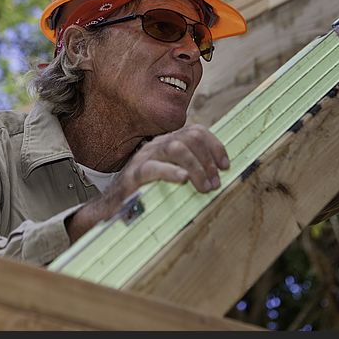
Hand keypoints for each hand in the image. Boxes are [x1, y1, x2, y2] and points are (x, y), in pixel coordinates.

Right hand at [65, 125, 229, 241]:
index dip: (215, 146)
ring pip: (176, 148)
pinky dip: (170, 172)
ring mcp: (145, 157)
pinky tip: (183, 180)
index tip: (226, 166)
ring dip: (196, 167)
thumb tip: (219, 176)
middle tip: (215, 184)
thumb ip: (191, 171)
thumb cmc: (146, 192)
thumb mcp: (172, 177)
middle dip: (208, 160)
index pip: (196, 131)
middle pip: (190, 137)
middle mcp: (157, 145)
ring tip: (205, 188)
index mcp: (167, 142)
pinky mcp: (134, 174)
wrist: (112, 207)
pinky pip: (154, 168)